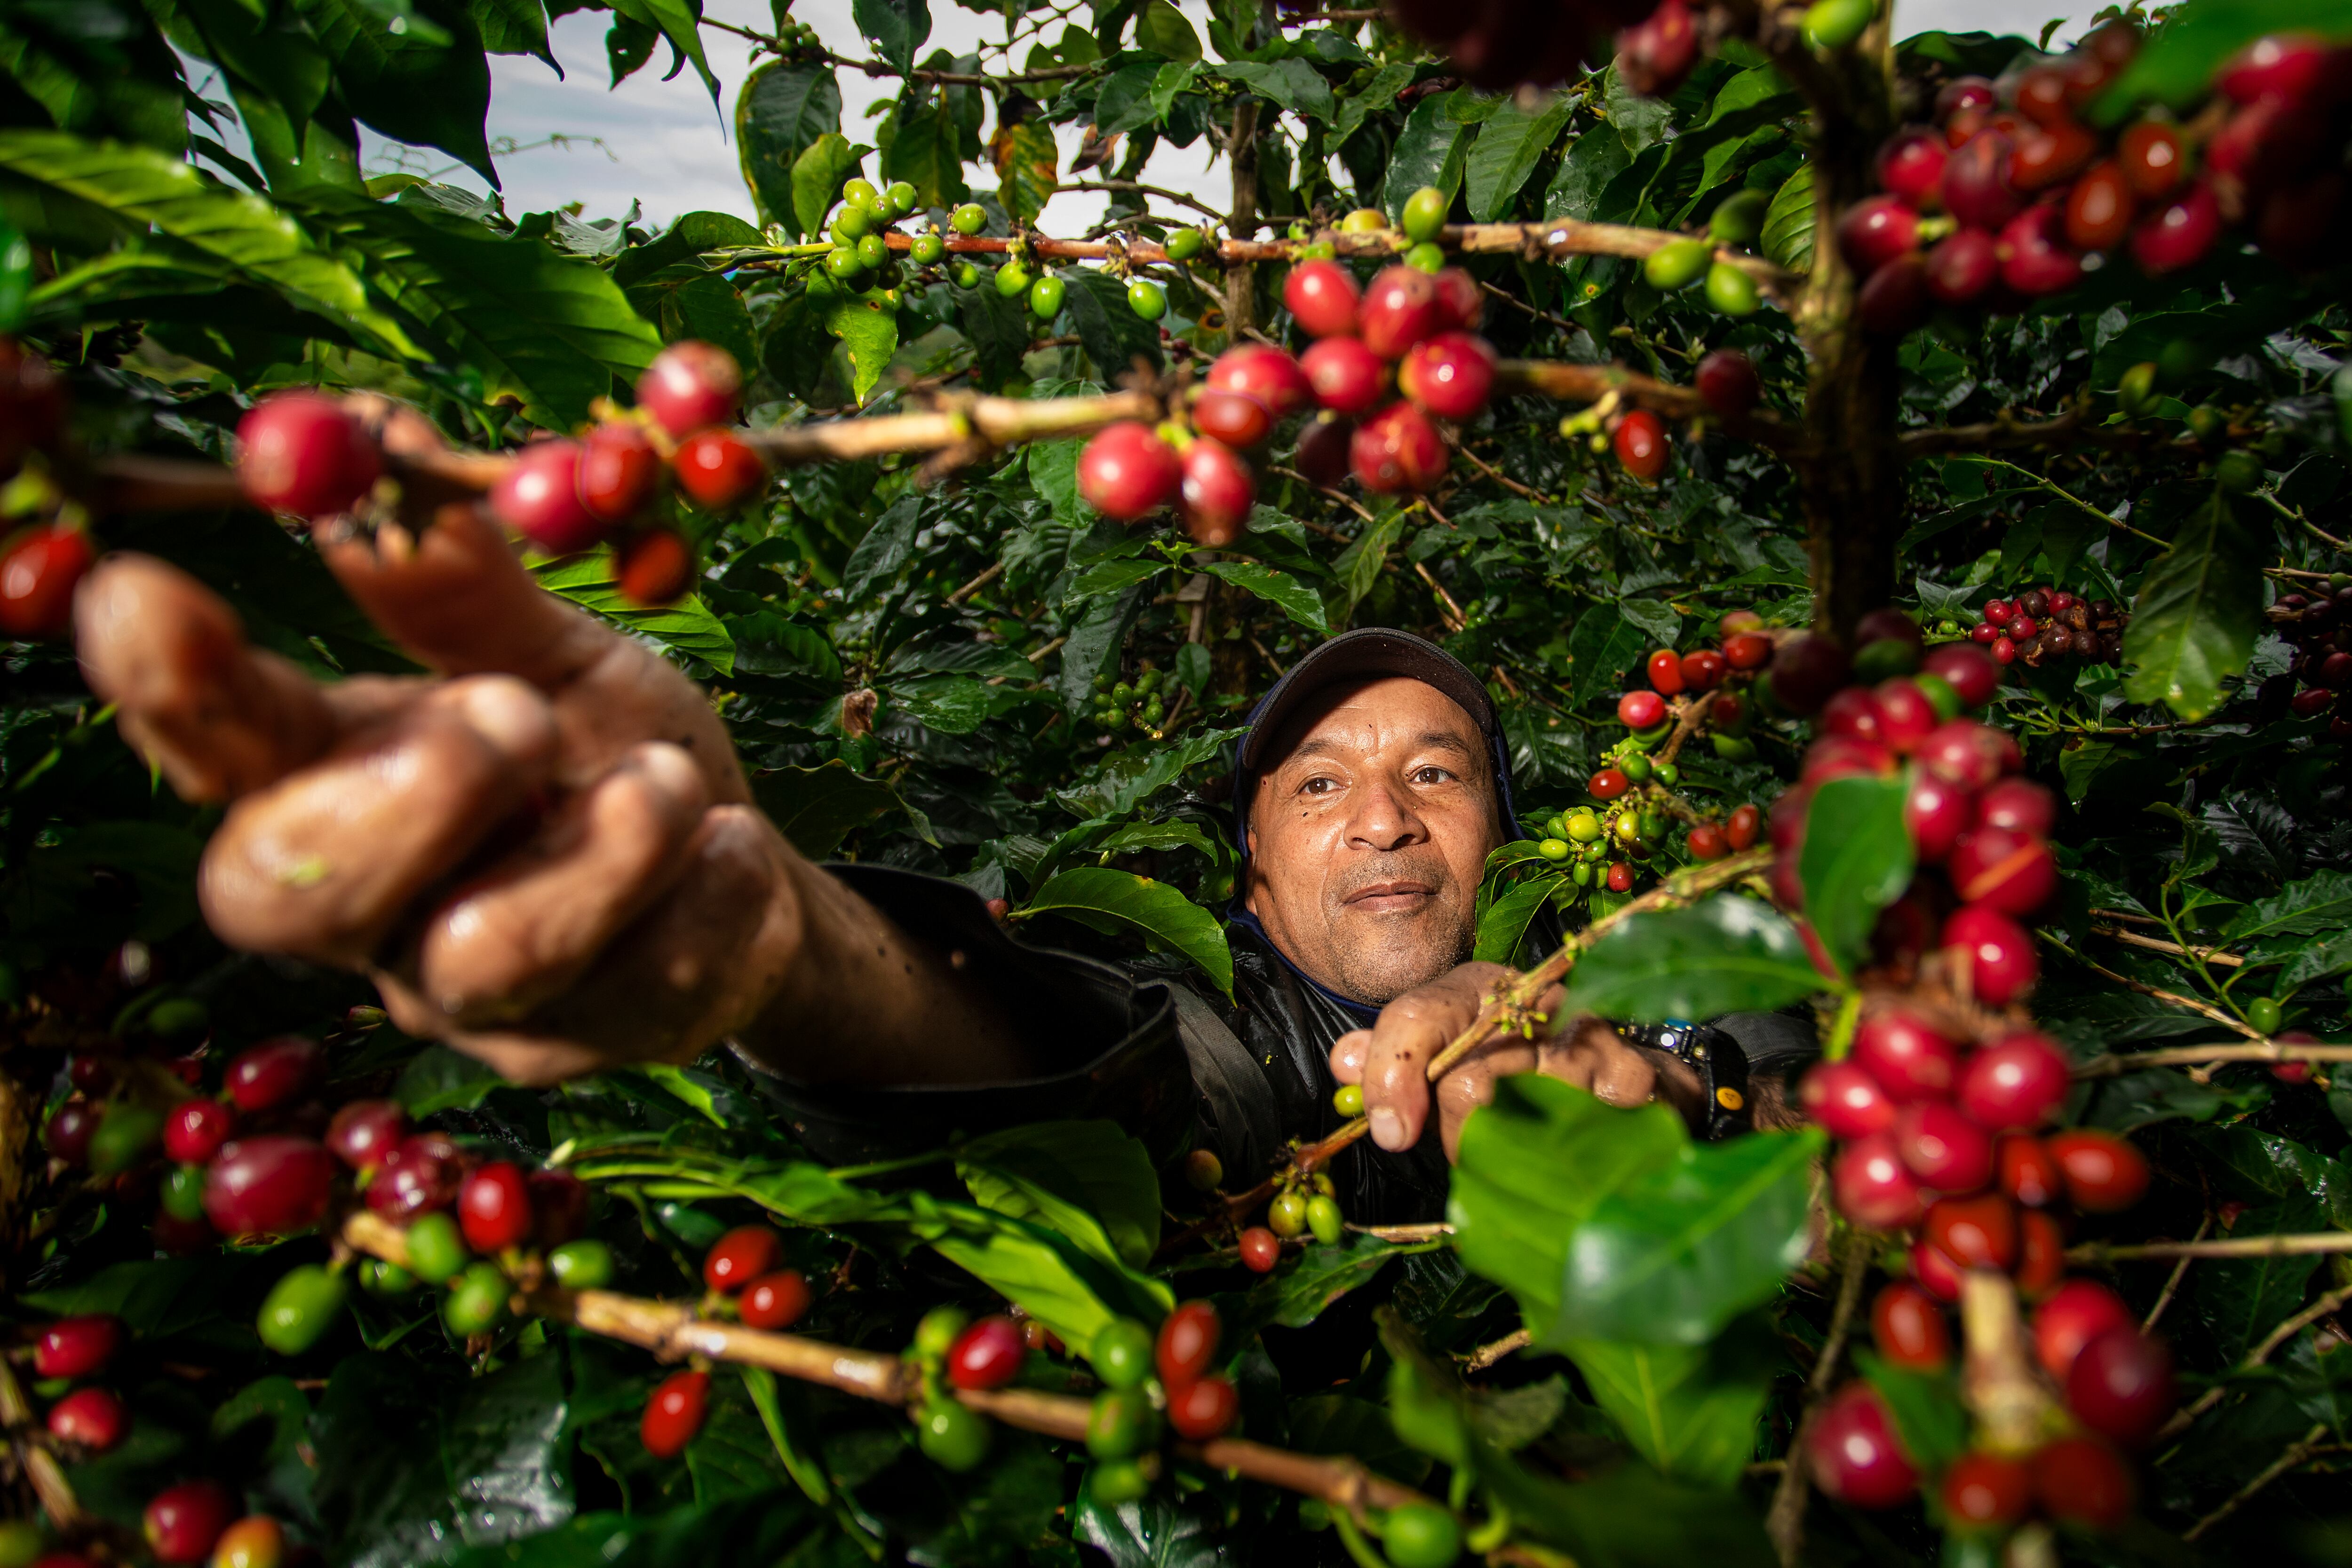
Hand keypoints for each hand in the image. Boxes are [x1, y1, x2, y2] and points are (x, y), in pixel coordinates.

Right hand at [76, 489, 1025, 1086]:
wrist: (737, 862)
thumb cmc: (603, 746)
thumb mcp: (544, 650)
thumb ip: (461, 581)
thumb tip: (377, 440)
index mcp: (339, 783)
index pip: (217, 749)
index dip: (170, 689)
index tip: (138, 590)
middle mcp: (381, 910)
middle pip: (293, 898)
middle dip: (401, 803)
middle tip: (509, 718)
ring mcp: (484, 999)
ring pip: (488, 959)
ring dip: (597, 852)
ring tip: (666, 779)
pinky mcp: (606, 1040)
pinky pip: (650, 990)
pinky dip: (713, 900)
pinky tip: (739, 847)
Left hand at [1327, 963, 1699, 1160]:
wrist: (1609, 1059)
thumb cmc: (1507, 1059)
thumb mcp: (1442, 1048)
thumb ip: (1387, 1059)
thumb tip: (1343, 1062)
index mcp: (1470, 990)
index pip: (1416, 1019)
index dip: (1392, 1077)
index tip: (1391, 1134)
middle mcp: (1527, 1000)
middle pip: (1468, 1083)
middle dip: (1456, 1135)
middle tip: (1469, 1146)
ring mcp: (1583, 1037)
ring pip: (1523, 1118)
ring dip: (1513, 1154)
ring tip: (1522, 1144)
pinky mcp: (1629, 1074)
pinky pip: (1583, 1131)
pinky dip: (1570, 1151)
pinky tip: (1571, 1141)